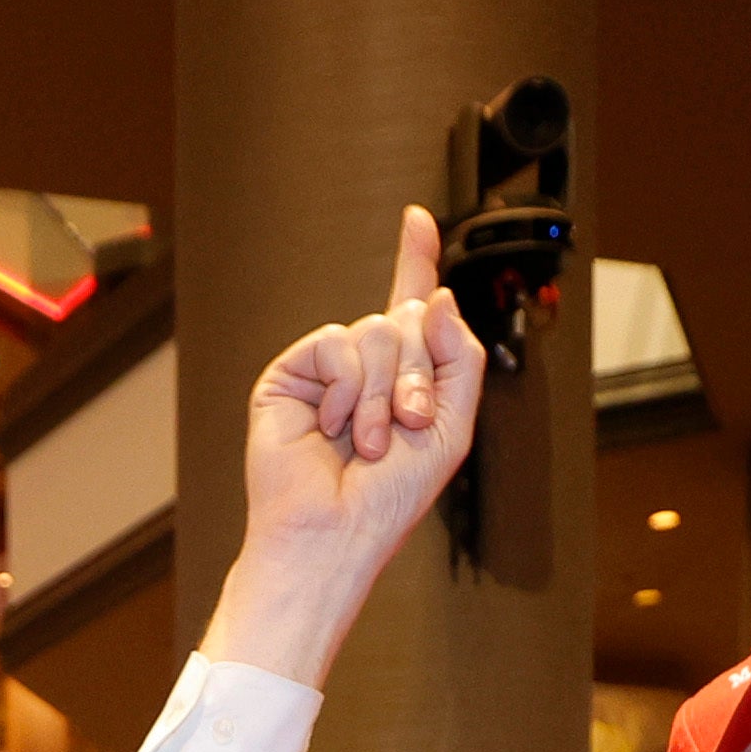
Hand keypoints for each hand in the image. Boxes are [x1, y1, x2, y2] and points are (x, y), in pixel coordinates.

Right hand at [197, 205, 488, 687]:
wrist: (334, 532)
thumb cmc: (388, 499)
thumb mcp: (452, 427)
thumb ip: (461, 358)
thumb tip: (438, 297)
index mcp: (401, 379)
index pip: (411, 310)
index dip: (415, 262)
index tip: (417, 219)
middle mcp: (362, 368)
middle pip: (408, 319)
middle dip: (420, 373)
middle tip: (406, 424)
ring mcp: (325, 369)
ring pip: (376, 330)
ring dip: (384, 390)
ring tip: (370, 440)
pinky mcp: (289, 373)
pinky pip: (335, 341)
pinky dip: (346, 387)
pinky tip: (333, 426)